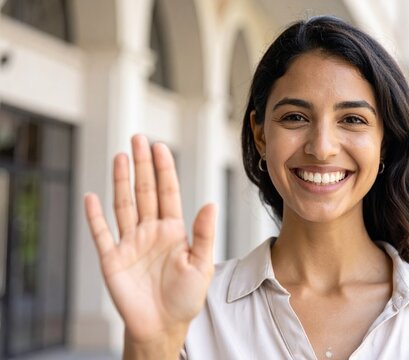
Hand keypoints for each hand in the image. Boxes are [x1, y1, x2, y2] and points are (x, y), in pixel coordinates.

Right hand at [84, 135, 215, 355]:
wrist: (163, 325)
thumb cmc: (186, 297)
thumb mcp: (202, 264)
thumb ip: (204, 234)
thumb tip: (210, 204)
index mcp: (174, 230)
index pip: (168, 193)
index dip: (164, 170)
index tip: (160, 147)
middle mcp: (151, 231)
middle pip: (144, 191)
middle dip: (142, 165)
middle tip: (138, 138)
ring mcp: (130, 243)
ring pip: (124, 205)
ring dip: (121, 181)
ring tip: (121, 156)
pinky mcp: (113, 259)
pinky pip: (102, 233)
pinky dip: (95, 216)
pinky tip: (93, 197)